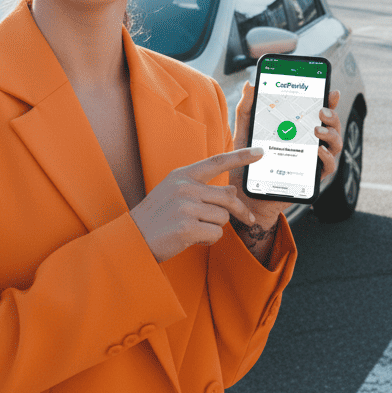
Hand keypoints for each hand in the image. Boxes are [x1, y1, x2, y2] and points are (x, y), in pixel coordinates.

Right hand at [130, 148, 264, 262]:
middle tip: (248, 219)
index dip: (240, 157)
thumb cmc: (156, 218)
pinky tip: (191, 239)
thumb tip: (231, 191)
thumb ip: (201, 189)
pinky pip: (216, 233)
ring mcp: (185, 206)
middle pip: (228, 196)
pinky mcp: (187, 227)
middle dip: (240, 210)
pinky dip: (208, 239)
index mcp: (181, 175)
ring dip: (214, 227)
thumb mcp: (175, 194)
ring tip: (194, 230)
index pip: (216, 162)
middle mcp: (184, 187)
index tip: (260, 153)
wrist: (131, 240)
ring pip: (223, 217)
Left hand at [230, 85, 343, 224]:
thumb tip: (249, 84)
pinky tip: (318, 151)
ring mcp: (313, 160)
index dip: (329, 101)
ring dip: (331, 134)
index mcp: (298, 130)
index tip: (331, 91)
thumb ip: (246, 109)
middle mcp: (310, 143)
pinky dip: (326, 157)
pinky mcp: (312, 178)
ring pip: (335, 145)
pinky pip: (328, 167)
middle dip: (332, 115)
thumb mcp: (244, 132)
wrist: (246, 193)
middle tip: (321, 110)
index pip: (318, 112)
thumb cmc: (247, 162)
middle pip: (331, 126)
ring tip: (318, 129)